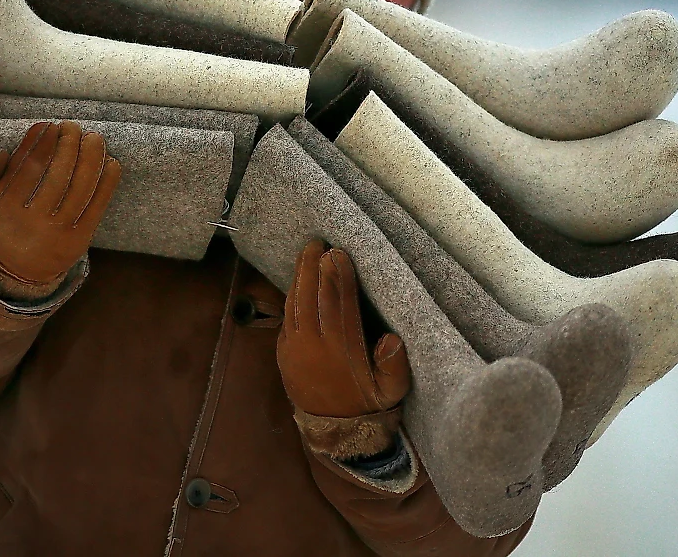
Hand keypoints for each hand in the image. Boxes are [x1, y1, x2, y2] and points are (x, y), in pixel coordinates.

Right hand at [0, 121, 120, 292]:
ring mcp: (58, 233)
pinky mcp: (79, 241)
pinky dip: (107, 183)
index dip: (40, 142)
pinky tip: (111, 162)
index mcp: (3, 210)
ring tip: (94, 138)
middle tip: (73, 127)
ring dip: (92, 158)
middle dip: (69, 145)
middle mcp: (32, 223)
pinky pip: (97, 207)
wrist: (11, 273)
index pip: (26, 168)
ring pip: (80, 189)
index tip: (48, 125)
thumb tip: (0, 151)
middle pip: (57, 175)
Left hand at [277, 239, 410, 457]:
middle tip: (317, 243)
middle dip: (313, 268)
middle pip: (311, 298)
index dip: (338, 278)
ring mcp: (295, 351)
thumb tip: (391, 339)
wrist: (336, 433)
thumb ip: (394, 366)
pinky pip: (286, 319)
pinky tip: (298, 281)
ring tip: (306, 253)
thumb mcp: (392, 391)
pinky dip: (292, 297)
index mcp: (341, 352)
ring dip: (299, 277)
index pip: (338, 305)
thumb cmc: (370, 405)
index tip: (339, 254)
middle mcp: (314, 348)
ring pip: (295, 305)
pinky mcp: (283, 354)